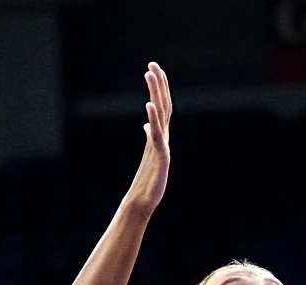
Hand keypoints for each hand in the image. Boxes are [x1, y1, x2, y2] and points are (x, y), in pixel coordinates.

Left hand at [125, 62, 171, 215]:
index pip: (161, 106)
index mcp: (159, 136)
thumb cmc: (146, 180)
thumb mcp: (147, 153)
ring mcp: (162, 147)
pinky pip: (156, 135)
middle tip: (153, 63)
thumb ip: (149, 137)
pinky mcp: (160, 158)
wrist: (143, 201)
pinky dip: (153, 120)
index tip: (152, 68)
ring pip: (161, 115)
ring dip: (156, 93)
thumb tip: (146, 125)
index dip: (158, 87)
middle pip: (163, 105)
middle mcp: (162, 138)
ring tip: (150, 75)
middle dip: (158, 84)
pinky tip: (149, 106)